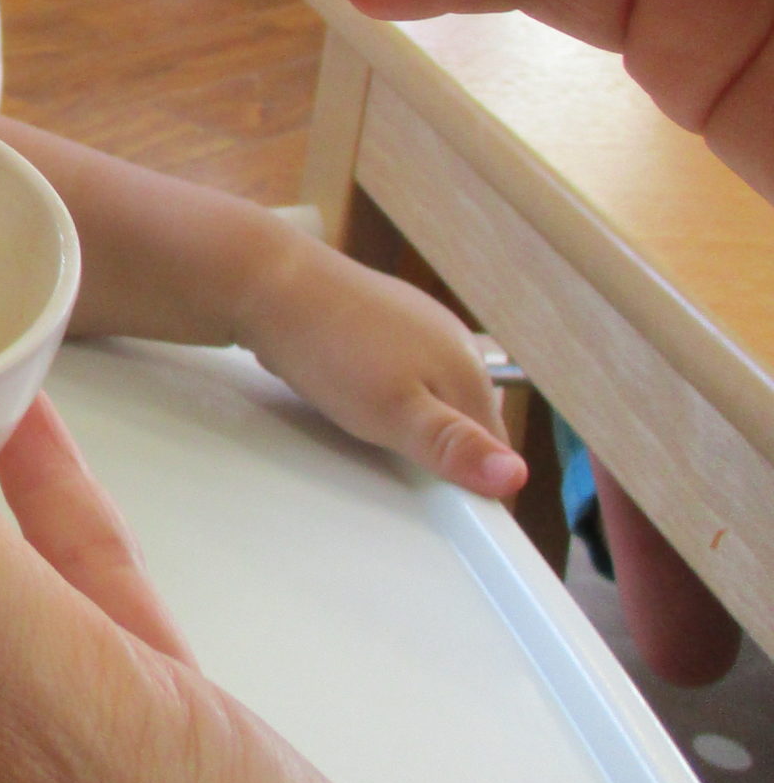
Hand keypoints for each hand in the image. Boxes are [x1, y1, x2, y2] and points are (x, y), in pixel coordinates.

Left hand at [231, 236, 524, 498]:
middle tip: (388, 457)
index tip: (436, 500)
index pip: (495, 444)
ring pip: (426, 390)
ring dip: (405, 416)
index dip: (470, 478)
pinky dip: (377, 387)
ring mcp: (413, 320)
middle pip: (463, 416)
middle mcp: (450, 338)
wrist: (264, 282)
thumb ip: (453, 445)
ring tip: (363, 423)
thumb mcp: (394, 412)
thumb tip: (517, 476)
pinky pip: (392, 366)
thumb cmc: (330, 350)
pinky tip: (346, 388)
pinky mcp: (376, 314)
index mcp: (467, 366)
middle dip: (436, 445)